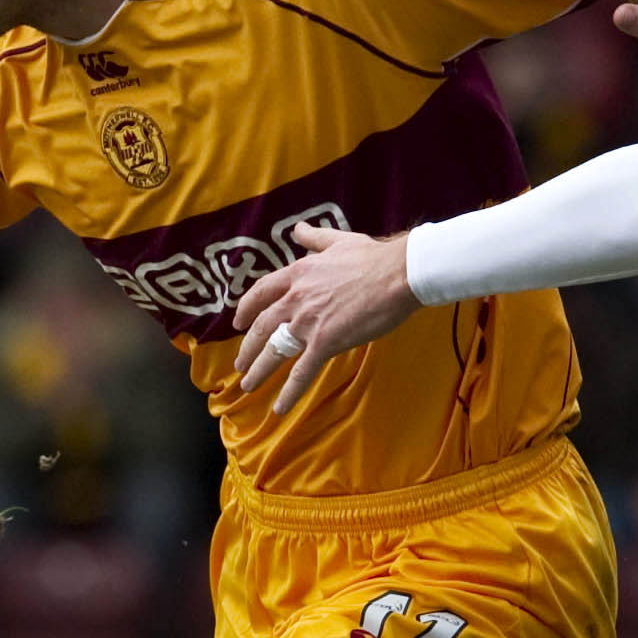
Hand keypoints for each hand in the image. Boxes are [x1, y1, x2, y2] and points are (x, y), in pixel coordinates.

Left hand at [230, 223, 418, 413]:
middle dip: (248, 348)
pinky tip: (279, 408)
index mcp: (297, 274)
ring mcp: (308, 322)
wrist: (397, 274)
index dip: (247, 309)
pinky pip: (301, 372)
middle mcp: (295, 298)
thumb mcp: (338, 241)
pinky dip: (288, 392)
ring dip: (258, 371)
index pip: (261, 293)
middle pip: (262, 327)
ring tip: (248, 385)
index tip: (239, 323)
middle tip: (240, 364)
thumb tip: (298, 229)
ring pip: (274, 351)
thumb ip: (314, 237)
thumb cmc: (373, 258)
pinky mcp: (325, 342)